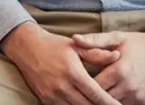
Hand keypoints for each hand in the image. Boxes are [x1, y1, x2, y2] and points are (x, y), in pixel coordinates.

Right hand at [0, 23, 121, 104]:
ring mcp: (52, 95)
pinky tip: (83, 103)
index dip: (109, 103)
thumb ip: (97, 53)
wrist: (27, 48)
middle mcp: (62, 86)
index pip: (96, 94)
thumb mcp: (77, 46)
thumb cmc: (54, 45)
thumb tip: (117, 55)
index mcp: (73, 72)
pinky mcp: (45, 100)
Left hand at [70, 26, 144, 104]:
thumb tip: (74, 38)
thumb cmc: (139, 43)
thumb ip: (95, 40)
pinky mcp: (143, 102)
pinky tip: (108, 96)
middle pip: (101, 99)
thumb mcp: (118, 37)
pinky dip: (115, 103)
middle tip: (80, 90)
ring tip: (92, 94)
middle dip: (90, 95)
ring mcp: (137, 96)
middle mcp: (128, 86)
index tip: (74, 80)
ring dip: (102, 100)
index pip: (93, 86)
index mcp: (119, 70)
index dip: (82, 84)